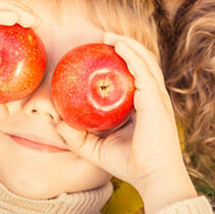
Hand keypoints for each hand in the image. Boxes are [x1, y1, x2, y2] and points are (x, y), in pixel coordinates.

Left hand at [56, 32, 195, 213]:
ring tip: (109, 35)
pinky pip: (144, 70)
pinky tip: (119, 45)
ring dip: (128, 43)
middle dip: (126, 44)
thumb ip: (78, 137)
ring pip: (146, 60)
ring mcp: (157, 97)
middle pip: (143, 62)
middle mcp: (153, 97)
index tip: (102, 50)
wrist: (154, 178)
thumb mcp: (97, 149)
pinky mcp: (156, 100)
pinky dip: (132, 55)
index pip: (137, 75)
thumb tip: (57, 123)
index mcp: (145, 106)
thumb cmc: (131, 165)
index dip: (124, 59)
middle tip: (103, 37)